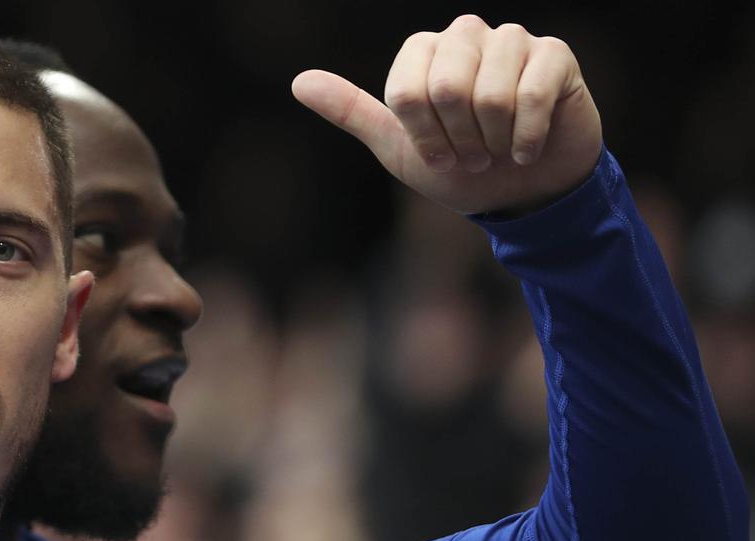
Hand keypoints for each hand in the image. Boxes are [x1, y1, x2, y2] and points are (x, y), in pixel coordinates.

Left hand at [292, 15, 601, 214]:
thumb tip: (300, 82)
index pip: (407, 91)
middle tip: (473, 155)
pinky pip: (532, 94)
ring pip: (490, 92)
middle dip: (458, 139)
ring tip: (498, 150)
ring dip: (493, 140)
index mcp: (424, 52)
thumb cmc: (461, 168)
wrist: (524, 192)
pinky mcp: (554, 55)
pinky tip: (525, 151)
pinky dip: (525, 137)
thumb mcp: (398, 148)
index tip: (438, 157)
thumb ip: (353, 113)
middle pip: (446, 87)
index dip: (423, 136)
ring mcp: (512, 40)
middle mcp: (466, 35)